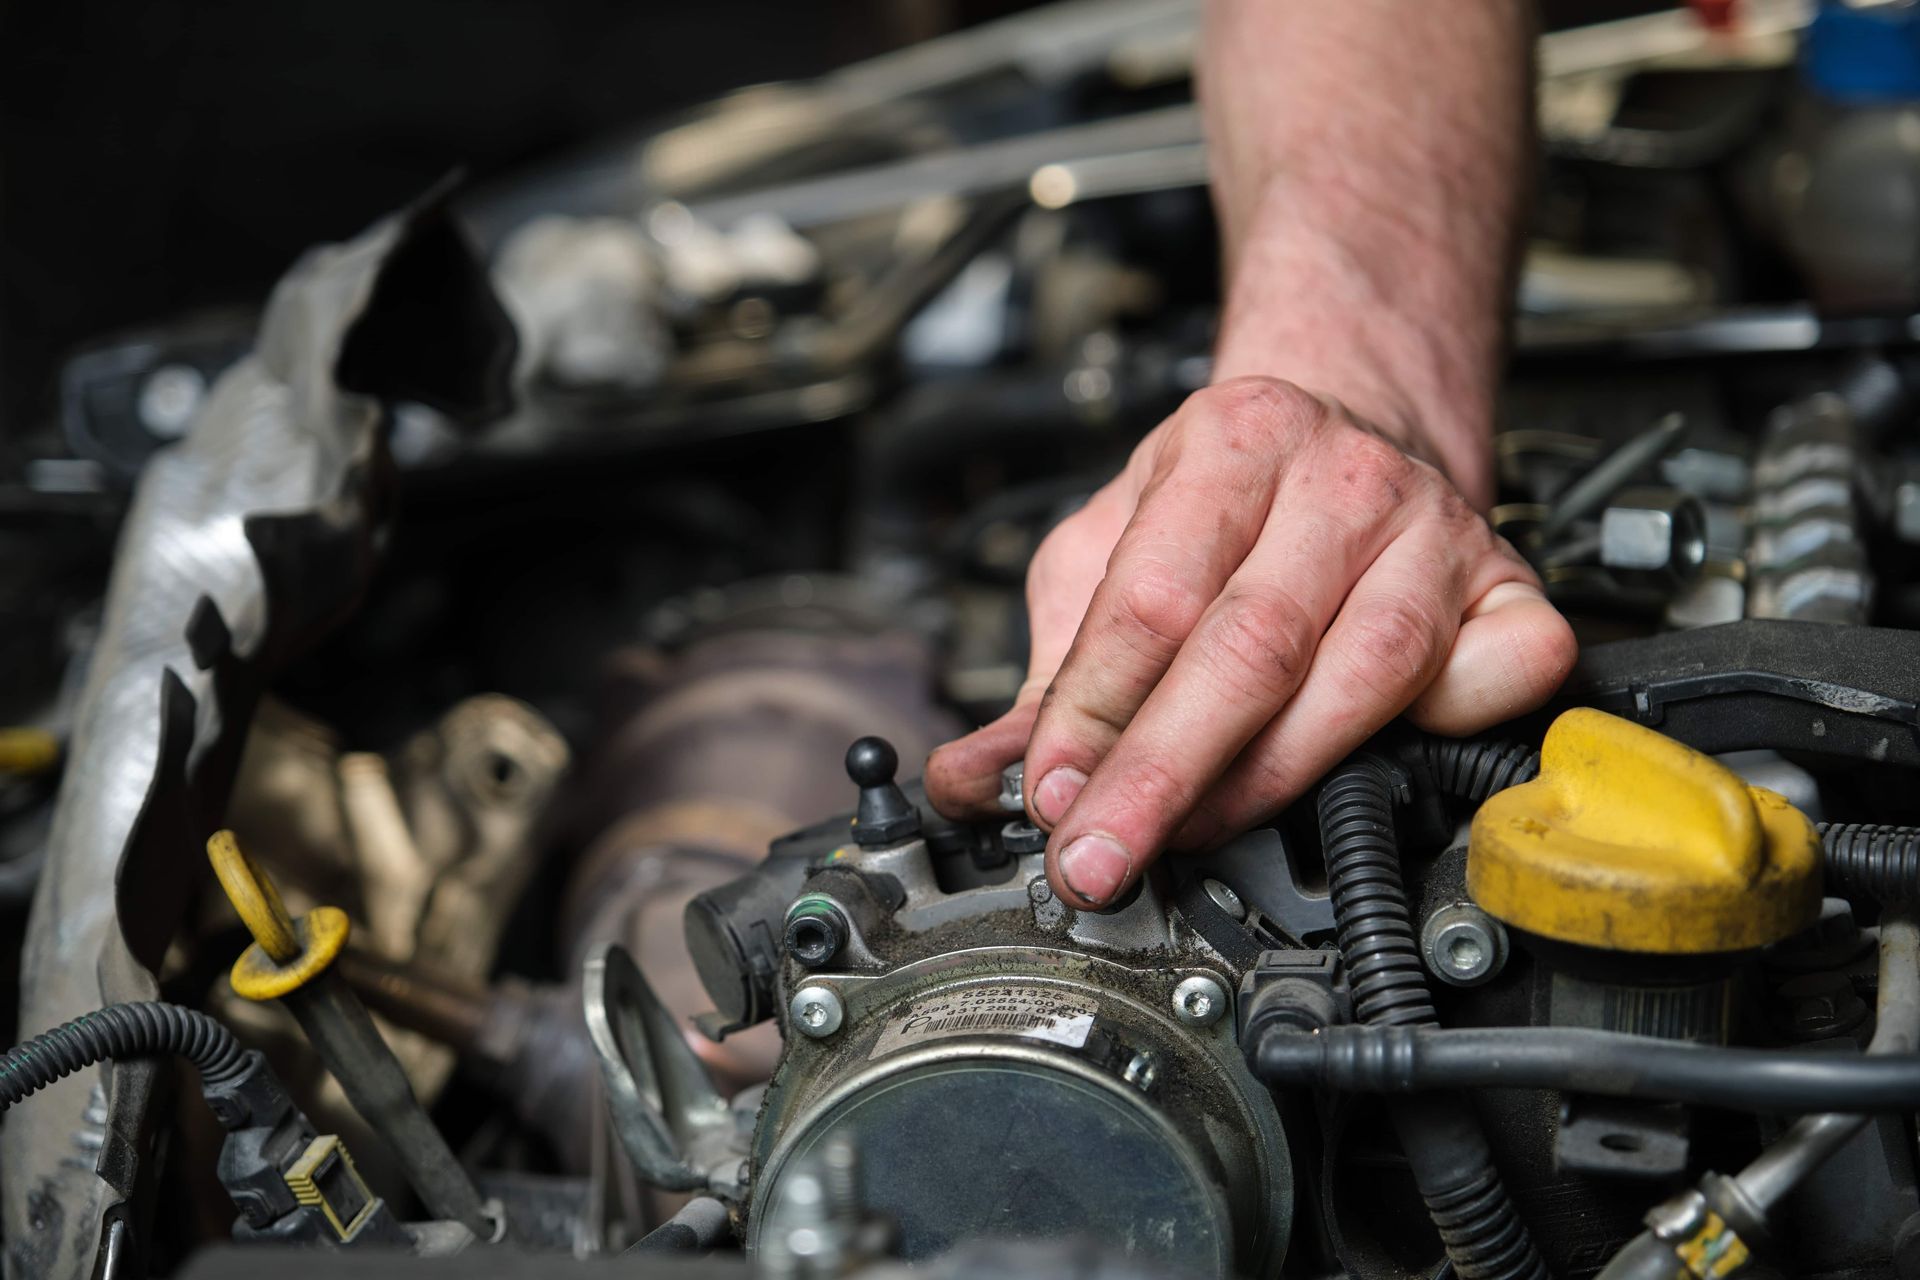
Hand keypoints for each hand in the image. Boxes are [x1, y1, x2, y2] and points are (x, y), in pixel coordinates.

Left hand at [924, 376, 1574, 908]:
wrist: (1353, 427)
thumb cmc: (1225, 504)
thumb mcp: (1110, 554)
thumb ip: (1052, 673)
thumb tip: (974, 780)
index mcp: (1231, 442)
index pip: (1153, 597)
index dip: (1095, 712)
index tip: (1050, 796)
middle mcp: (1341, 477)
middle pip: (1252, 643)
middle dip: (1163, 772)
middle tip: (1100, 857)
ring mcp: (1438, 530)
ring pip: (1367, 673)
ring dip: (1270, 779)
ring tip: (1191, 837)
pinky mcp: (1510, 586)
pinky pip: (1503, 672)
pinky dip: (1452, 725)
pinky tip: (1388, 766)